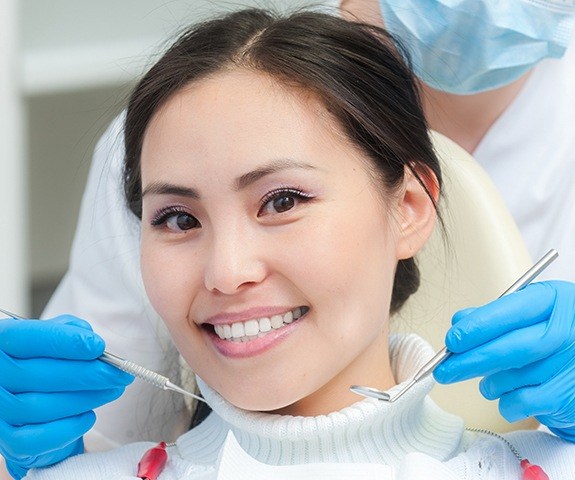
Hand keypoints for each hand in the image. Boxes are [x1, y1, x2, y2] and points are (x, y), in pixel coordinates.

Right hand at [0, 316, 132, 478]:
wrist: (40, 408)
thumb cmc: (50, 364)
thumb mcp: (59, 338)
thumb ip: (71, 330)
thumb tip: (87, 337)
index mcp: (3, 343)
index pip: (26, 338)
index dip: (64, 342)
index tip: (99, 346)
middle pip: (36, 375)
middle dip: (87, 373)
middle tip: (119, 373)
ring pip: (39, 407)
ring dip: (85, 398)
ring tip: (113, 390)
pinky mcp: (9, 442)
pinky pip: (36, 440)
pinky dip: (68, 428)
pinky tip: (89, 416)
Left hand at [433, 281, 574, 441]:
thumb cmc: (551, 337)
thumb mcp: (528, 314)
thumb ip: (493, 315)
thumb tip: (458, 321)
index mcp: (553, 300)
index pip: (508, 311)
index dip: (476, 327)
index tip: (451, 340)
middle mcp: (566, 330)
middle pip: (510, 347)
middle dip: (471, 360)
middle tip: (444, 370)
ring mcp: (570, 363)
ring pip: (512, 377)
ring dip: (490, 383)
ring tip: (489, 382)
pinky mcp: (567, 395)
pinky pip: (521, 402)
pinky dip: (505, 402)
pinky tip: (508, 395)